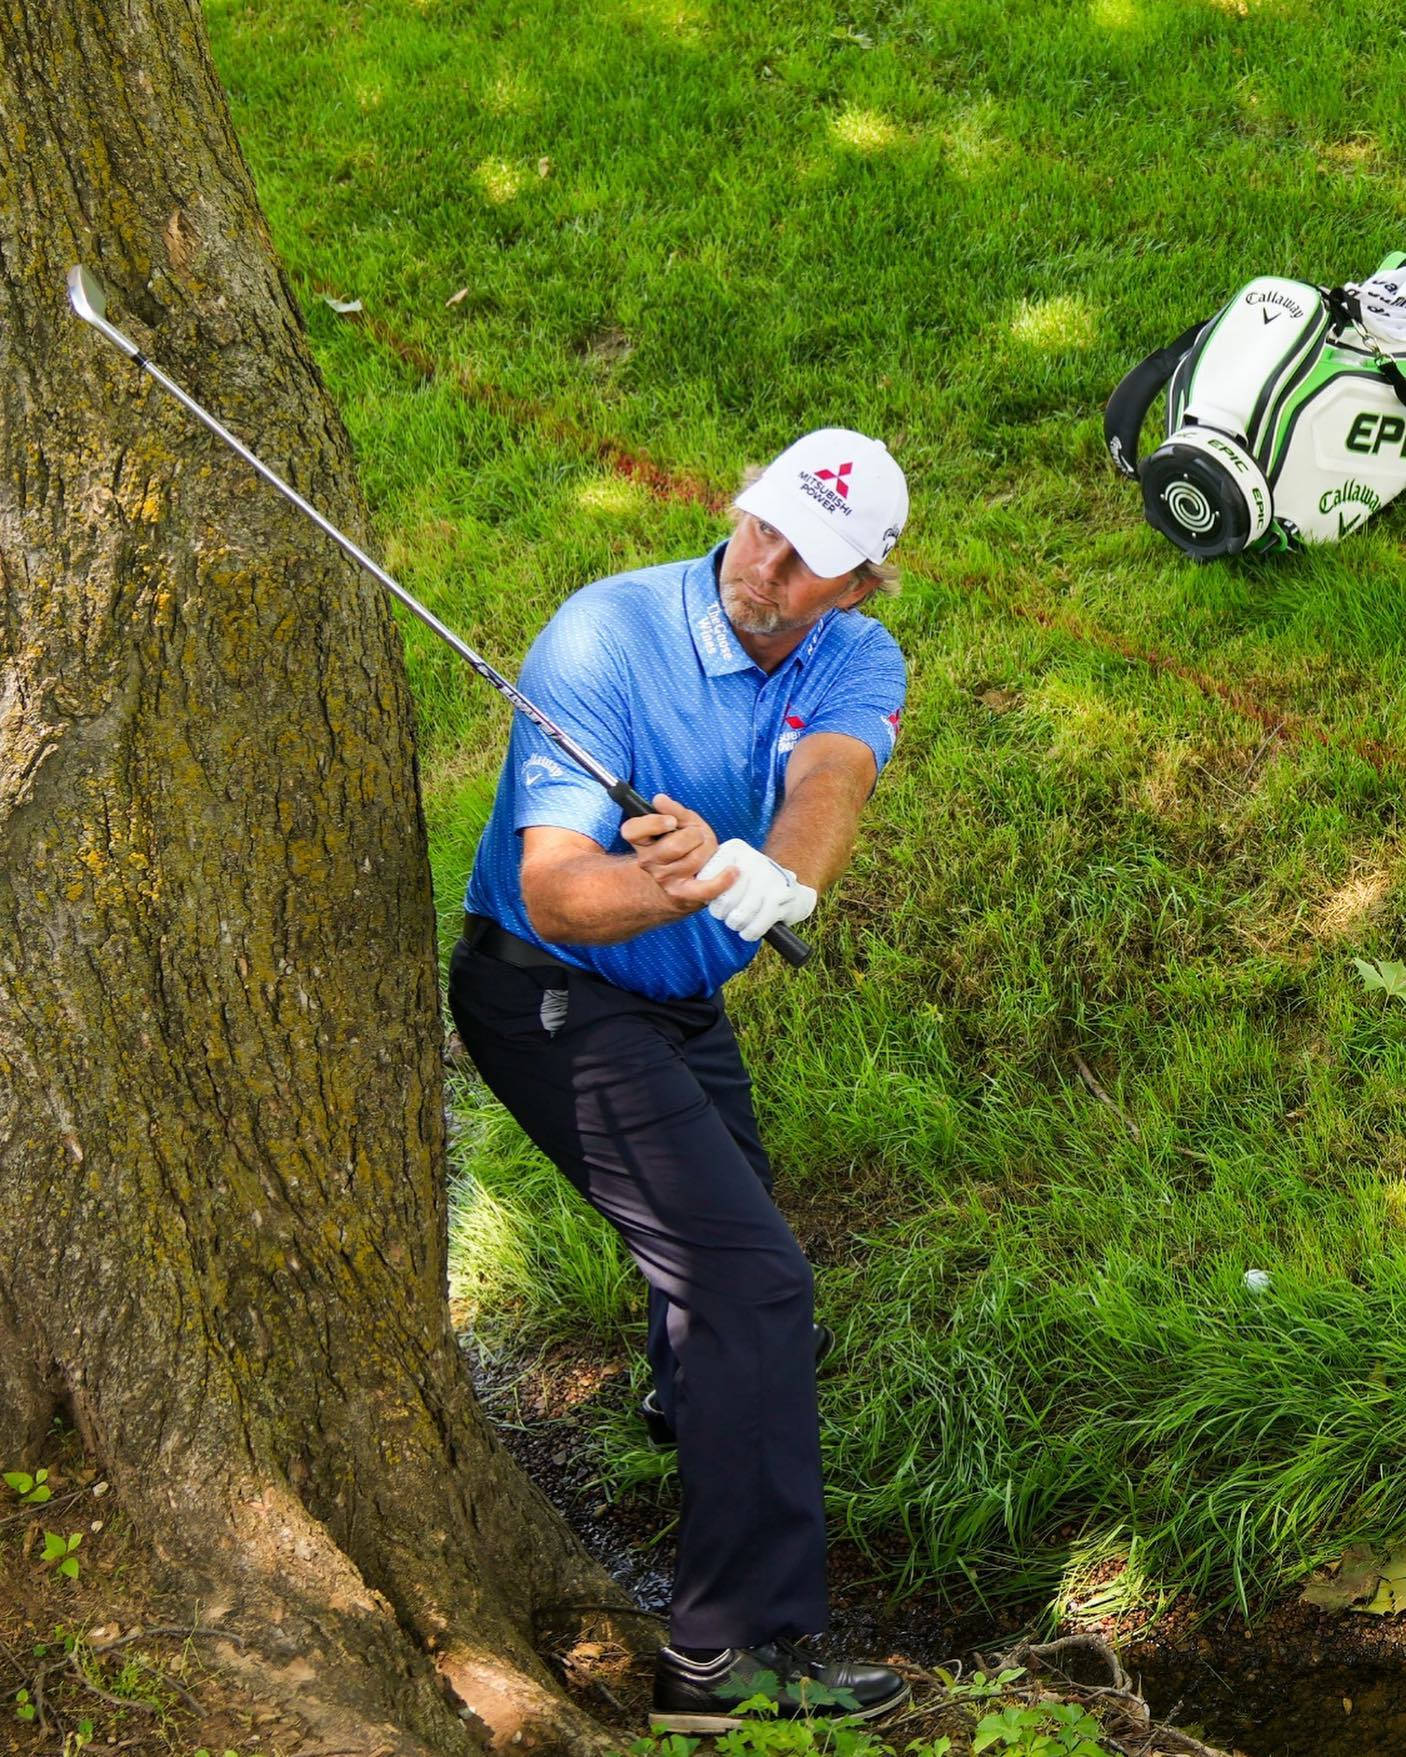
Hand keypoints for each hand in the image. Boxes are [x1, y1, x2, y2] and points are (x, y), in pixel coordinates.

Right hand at [620, 794, 734, 911]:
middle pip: (675, 845)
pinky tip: (733, 871)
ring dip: (708, 850)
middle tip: (697, 837)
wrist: (680, 881)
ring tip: (706, 850)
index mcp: (642, 841)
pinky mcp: (683, 894)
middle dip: (694, 835)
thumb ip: (673, 810)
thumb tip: (659, 800)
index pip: (632, 831)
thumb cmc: (682, 846)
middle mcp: (648, 862)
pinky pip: (705, 889)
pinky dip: (722, 880)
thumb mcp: (680, 823)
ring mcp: (664, 879)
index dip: (654, 823)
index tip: (671, 821)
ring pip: (694, 860)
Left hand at [697, 839, 817, 941]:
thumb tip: (692, 892)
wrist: (788, 890)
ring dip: (736, 924)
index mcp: (734, 849)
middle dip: (723, 914)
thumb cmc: (750, 885)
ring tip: (738, 921)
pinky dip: (750, 932)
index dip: (709, 896)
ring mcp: (769, 877)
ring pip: (739, 915)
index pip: (706, 879)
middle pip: (723, 900)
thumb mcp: (729, 871)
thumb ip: (708, 877)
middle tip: (728, 913)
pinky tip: (749, 930)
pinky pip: (756, 925)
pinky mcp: (782, 896)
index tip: (716, 899)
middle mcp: (752, 858)